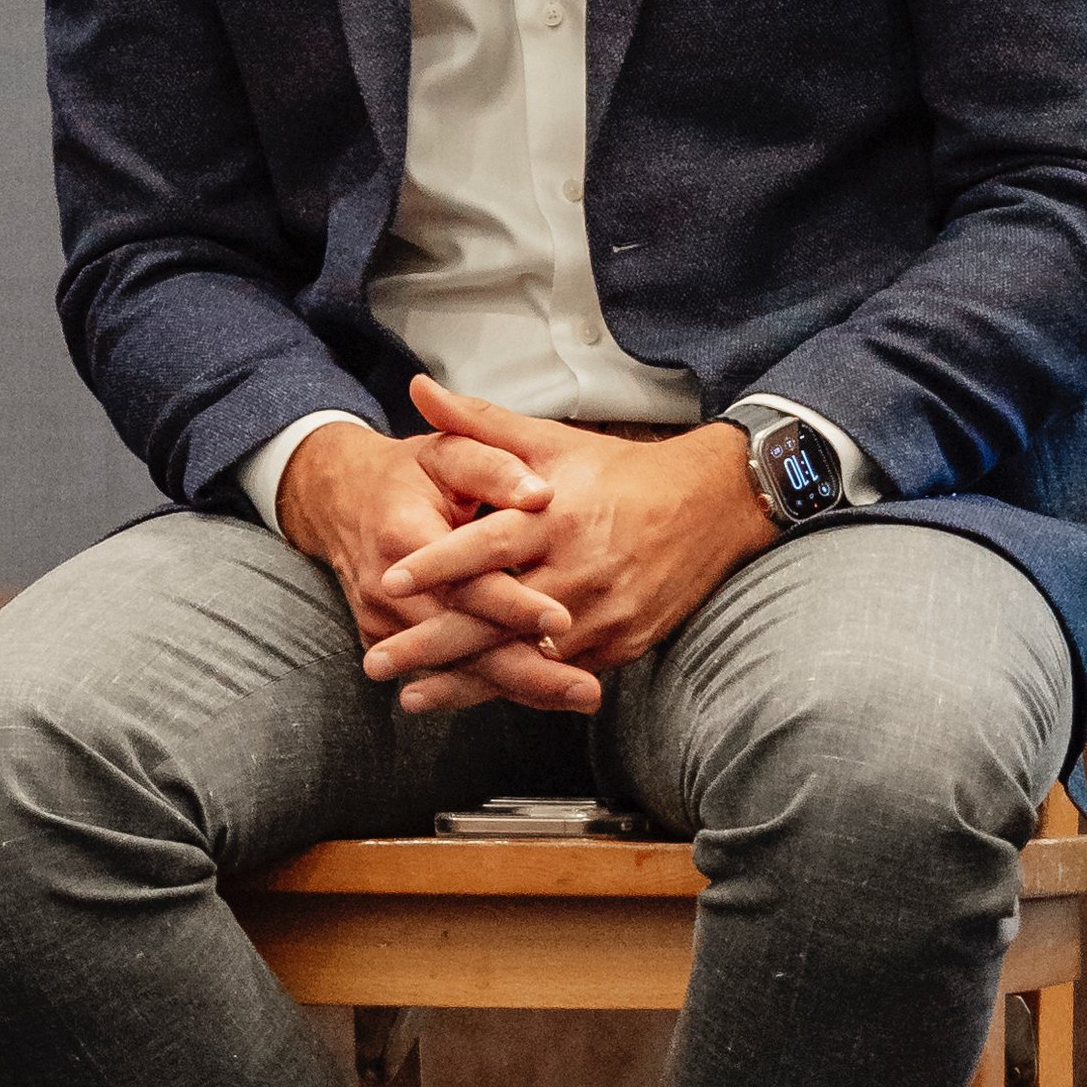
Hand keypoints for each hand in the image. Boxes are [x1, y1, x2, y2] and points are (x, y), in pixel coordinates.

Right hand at [273, 420, 596, 713]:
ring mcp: (382, 622)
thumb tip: (541, 494)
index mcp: (403, 535)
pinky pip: (444, 671)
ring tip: (578, 696)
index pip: (464, 582)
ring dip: (519, 687)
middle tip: (586, 689)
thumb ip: (494, 467)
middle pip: (462, 643)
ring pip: (457, 668)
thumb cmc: (409, 474)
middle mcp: (385, 589)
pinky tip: (546, 693)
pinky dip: (495, 685)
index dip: (512, 604)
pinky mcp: (386, 640)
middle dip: (526, 670)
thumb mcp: (448, 452)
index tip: (562, 619)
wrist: (342, 499)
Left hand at [360, 379, 776, 715]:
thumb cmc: (618, 471)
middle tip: (375, 663)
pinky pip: (560, 674)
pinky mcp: (622, 645)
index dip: (437, 564)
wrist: (711, 506)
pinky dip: (516, 687)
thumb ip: (479, 422)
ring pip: (524, 658)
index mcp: (556, 516)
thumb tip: (419, 388)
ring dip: (467, 683)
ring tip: (412, 698)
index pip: (487, 545)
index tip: (388, 581)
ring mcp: (602, 614)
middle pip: (495, 616)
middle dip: (432, 644)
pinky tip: (473, 698)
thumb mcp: (551, 439)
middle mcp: (578, 569)